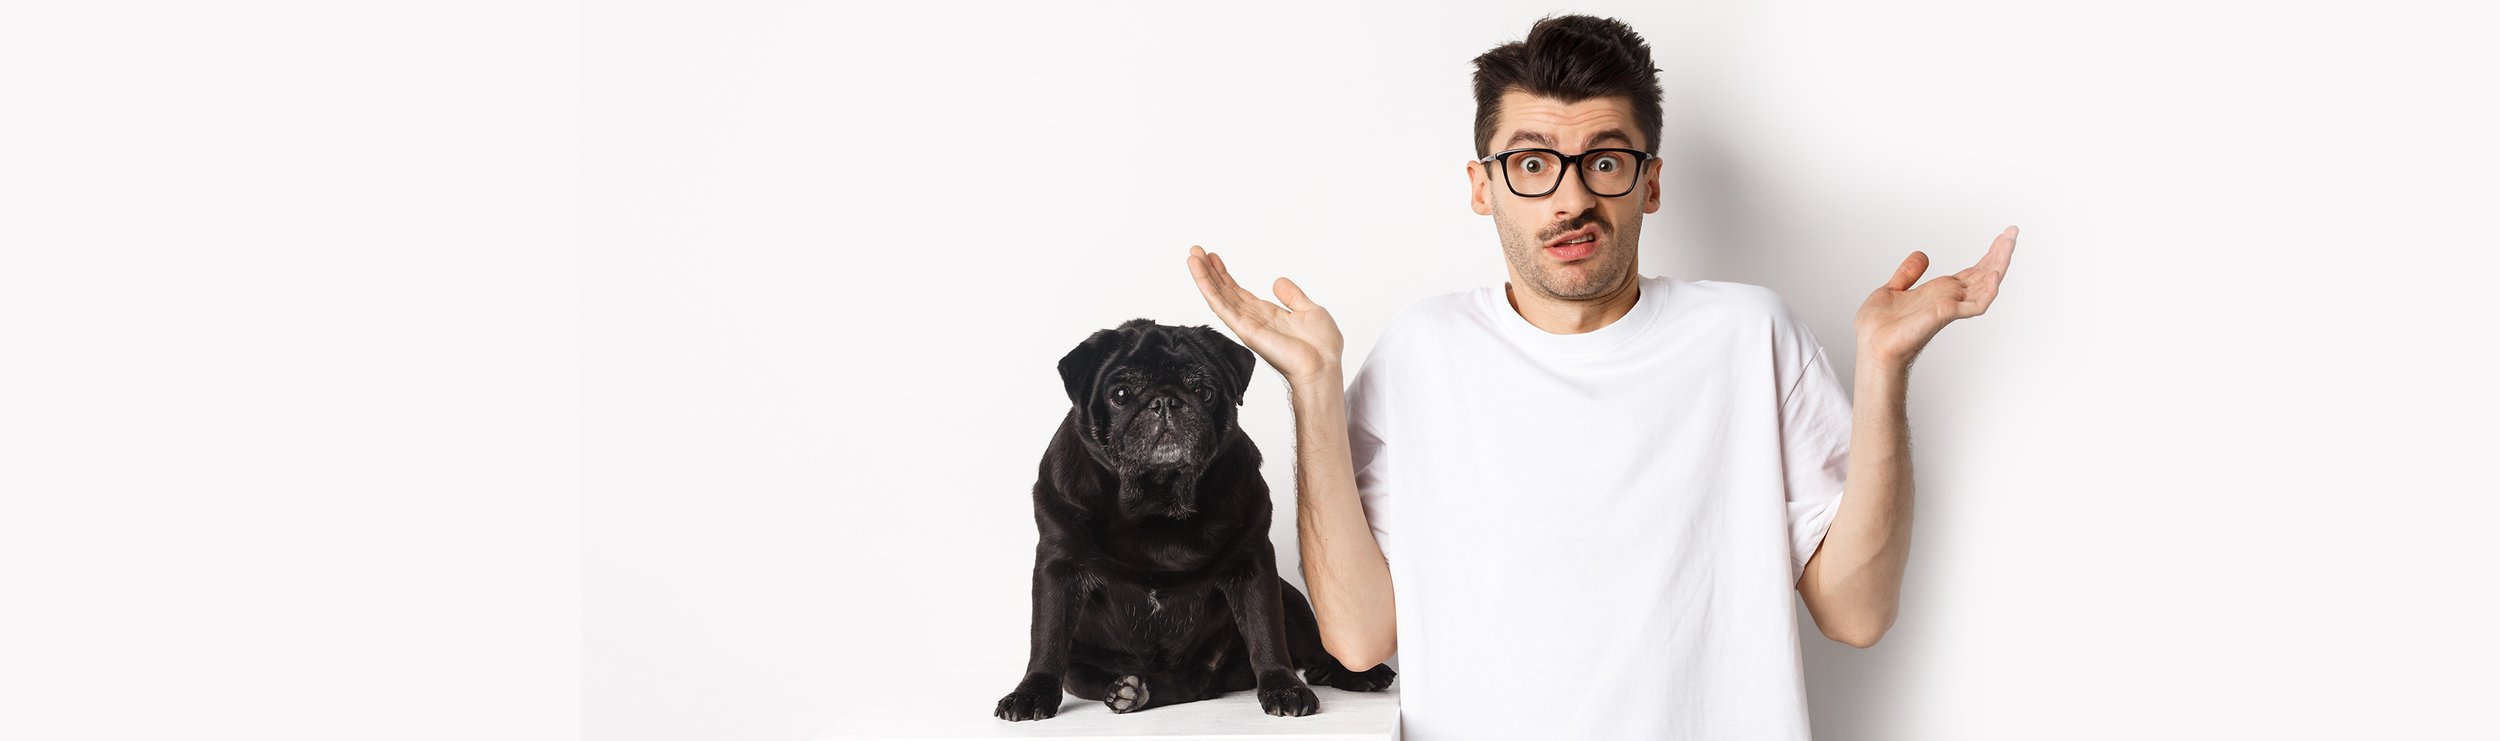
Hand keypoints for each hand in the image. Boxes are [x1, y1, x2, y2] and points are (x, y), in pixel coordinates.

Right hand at [1185, 246, 1343, 387]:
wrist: (1323, 366)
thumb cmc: (1322, 348)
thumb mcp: (1310, 310)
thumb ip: (1293, 296)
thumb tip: (1278, 282)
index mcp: (1267, 315)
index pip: (1238, 292)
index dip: (1224, 275)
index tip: (1213, 257)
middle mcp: (1253, 319)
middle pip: (1224, 291)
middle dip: (1209, 271)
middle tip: (1195, 251)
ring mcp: (1247, 325)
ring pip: (1218, 297)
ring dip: (1203, 276)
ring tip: (1192, 256)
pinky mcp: (1245, 330)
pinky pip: (1222, 307)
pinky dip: (1209, 289)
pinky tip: (1199, 274)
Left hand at [1855, 226, 2018, 367]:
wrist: (1870, 347)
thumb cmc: (1878, 329)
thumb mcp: (1892, 290)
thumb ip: (1908, 274)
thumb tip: (1922, 255)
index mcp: (1939, 293)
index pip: (1972, 272)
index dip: (1988, 255)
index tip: (2003, 236)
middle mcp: (1948, 299)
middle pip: (1983, 274)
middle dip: (1999, 253)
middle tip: (2013, 232)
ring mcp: (1949, 307)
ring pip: (1984, 285)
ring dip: (1998, 265)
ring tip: (2009, 244)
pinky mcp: (1944, 315)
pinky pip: (1973, 305)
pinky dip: (1987, 291)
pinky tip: (1995, 276)